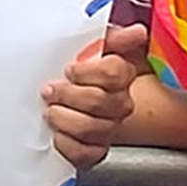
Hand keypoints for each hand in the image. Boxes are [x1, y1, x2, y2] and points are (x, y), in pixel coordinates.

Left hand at [42, 23, 146, 169]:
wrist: (76, 98)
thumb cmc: (84, 71)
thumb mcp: (96, 47)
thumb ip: (114, 37)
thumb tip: (137, 31)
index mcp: (122, 75)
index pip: (114, 73)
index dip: (87, 72)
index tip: (69, 70)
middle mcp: (120, 104)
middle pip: (98, 101)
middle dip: (68, 95)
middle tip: (50, 90)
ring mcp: (109, 129)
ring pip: (91, 129)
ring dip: (64, 119)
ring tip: (50, 111)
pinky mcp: (95, 151)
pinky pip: (85, 154)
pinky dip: (67, 145)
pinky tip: (57, 134)